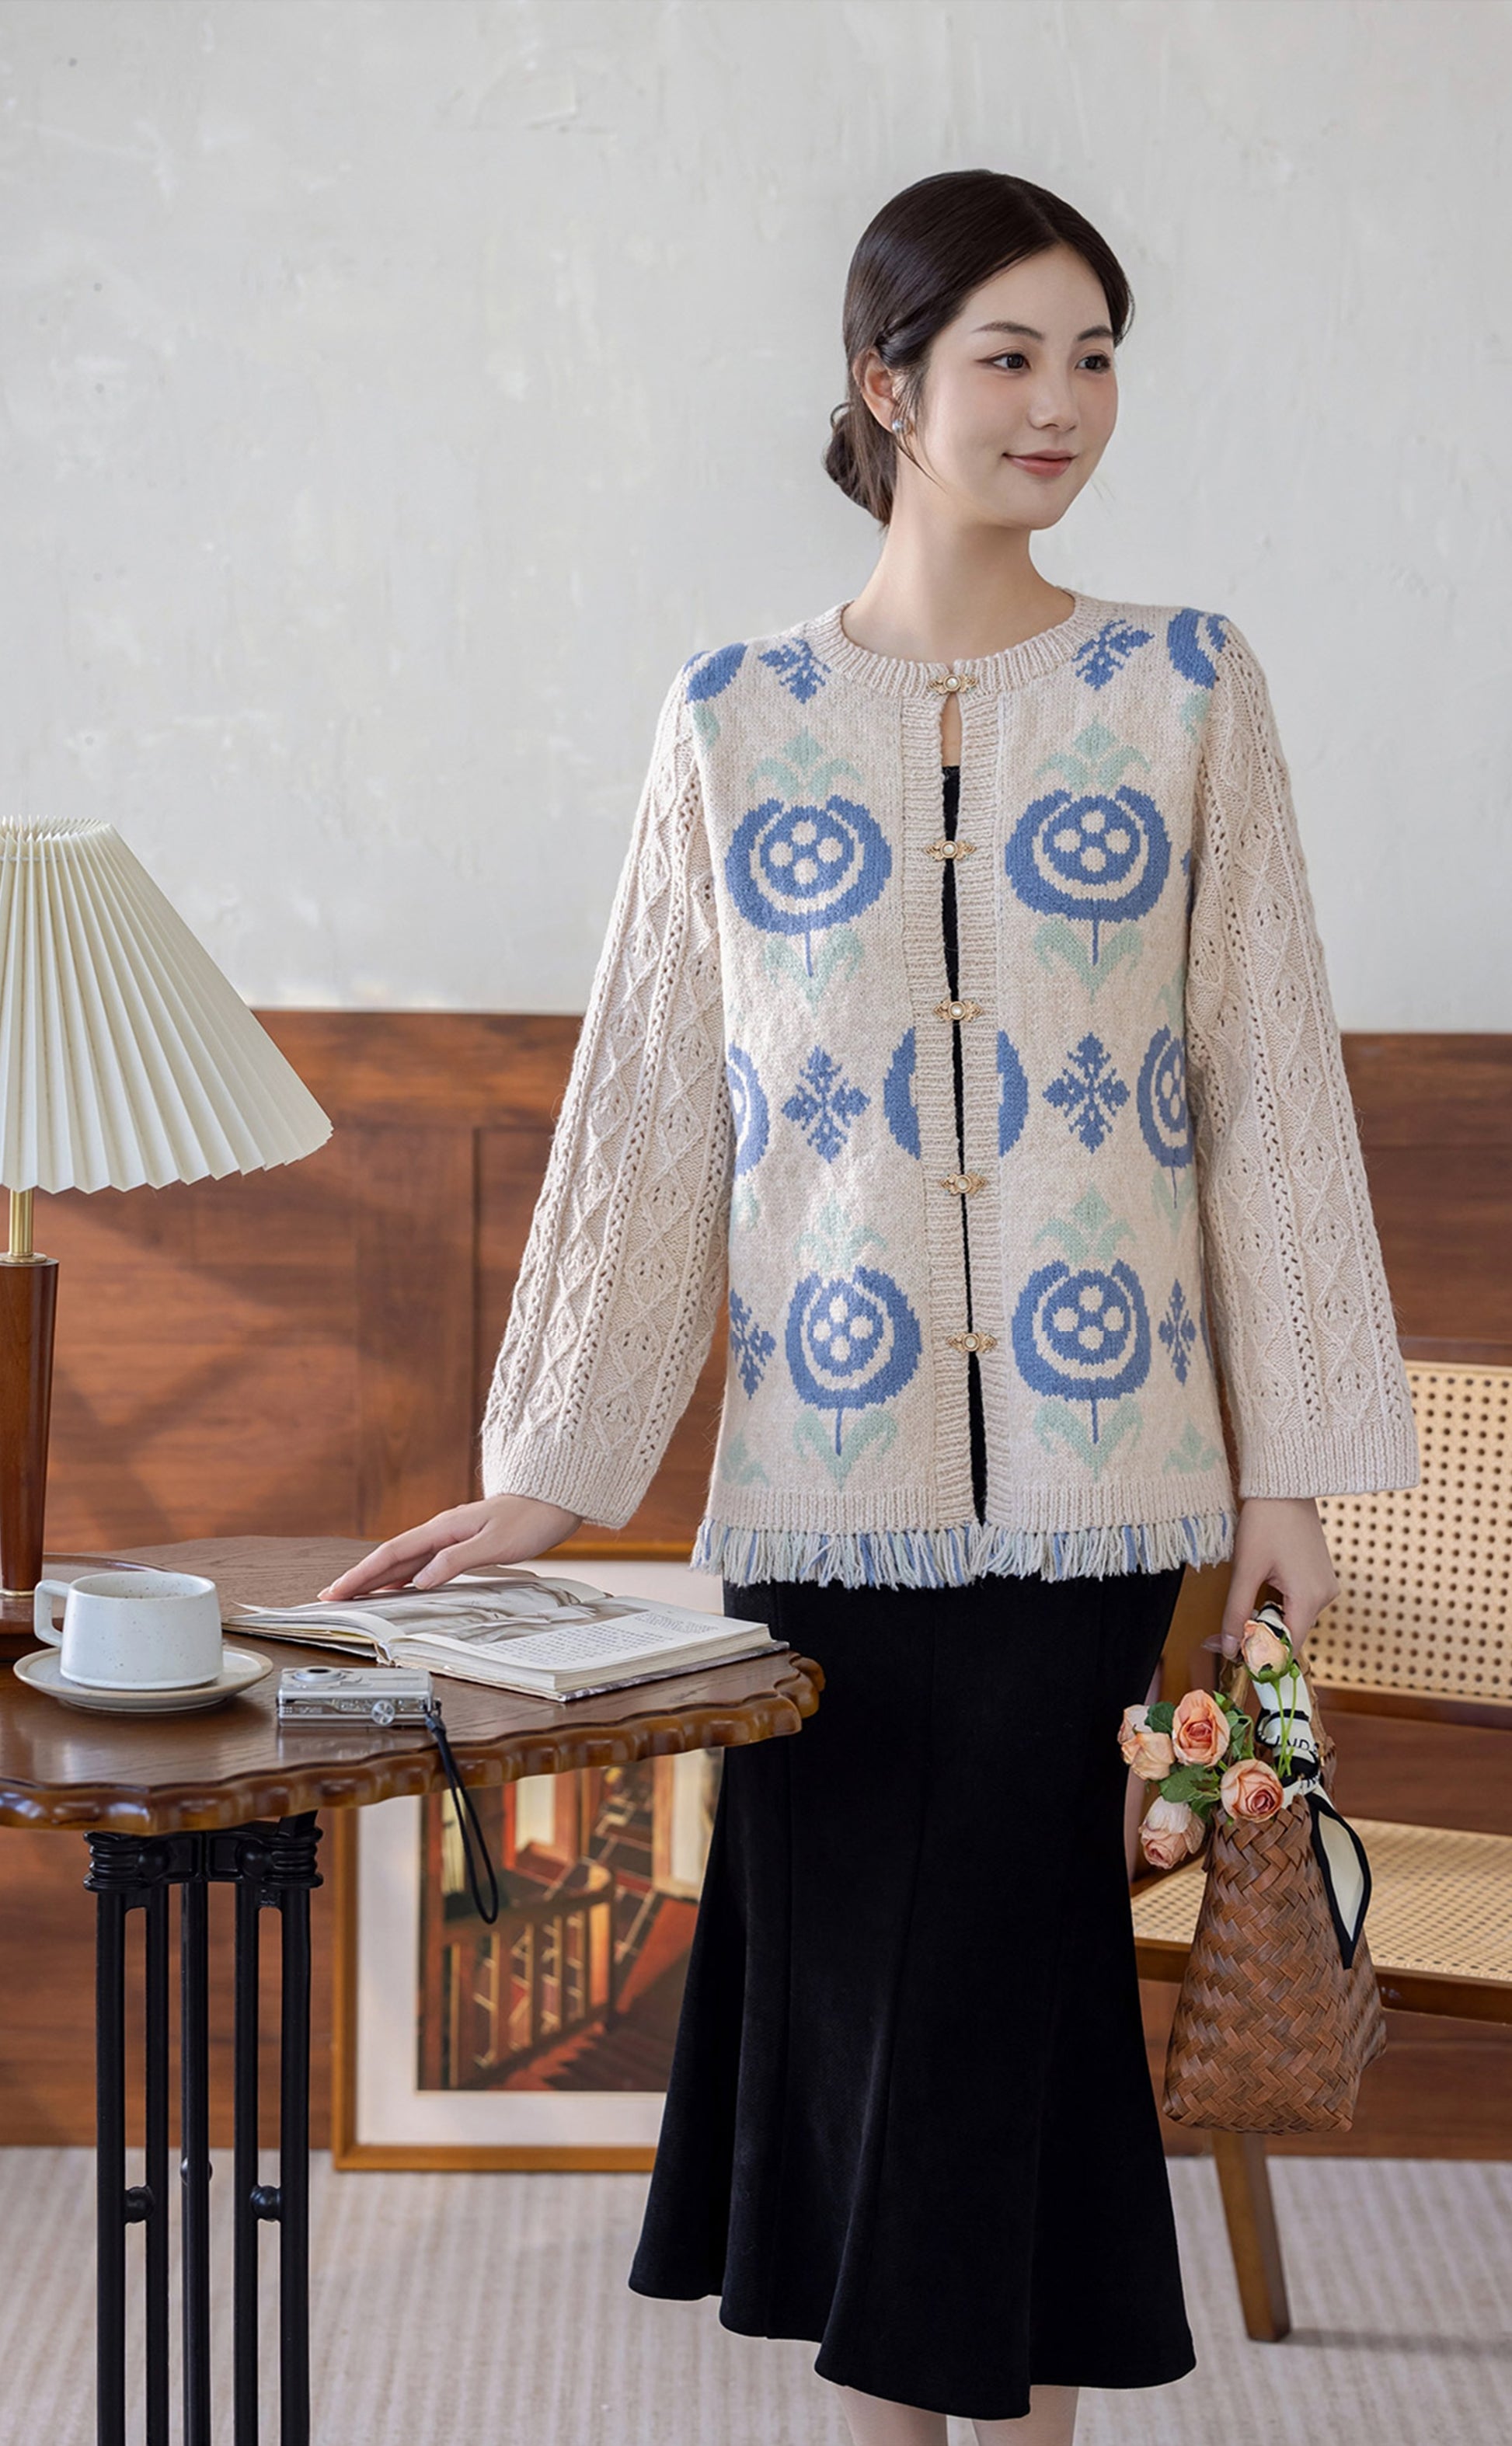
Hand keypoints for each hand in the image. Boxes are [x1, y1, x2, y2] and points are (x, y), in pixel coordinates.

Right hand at [314, 1494, 584, 1601]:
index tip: (337, 1591)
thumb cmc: (530, 1520)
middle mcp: (441, 1530)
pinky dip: (404, 1577)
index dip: (361, 1574)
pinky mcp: (461, 1542)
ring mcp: (450, 1535)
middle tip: (332, 1598)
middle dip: (359, 1578)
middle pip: (391, 1557)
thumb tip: (420, 1580)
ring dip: (378, 1578)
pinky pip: (423, 1562)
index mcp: (443, 1528)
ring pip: (405, 1560)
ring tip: (355, 1596)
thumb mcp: (495, 1543)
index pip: (391, 1553)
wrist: (554, 1500)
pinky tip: (398, 1588)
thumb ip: (456, 1560)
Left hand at [1207, 1495, 1339, 1662]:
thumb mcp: (1246, 1569)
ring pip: (1293, 1618)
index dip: (1263, 1658)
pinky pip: (1299, 1602)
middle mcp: (1324, 1595)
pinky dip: (1278, 1604)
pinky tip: (1263, 1587)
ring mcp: (1325, 1585)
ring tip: (1245, 1603)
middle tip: (1228, 1634)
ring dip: (1268, 1618)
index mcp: (1309, 1598)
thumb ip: (1236, 1612)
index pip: (1289, 1647)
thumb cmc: (1265, 1521)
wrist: (1284, 1485)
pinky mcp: (1320, 1575)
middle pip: (1291, 1633)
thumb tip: (1230, 1649)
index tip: (1236, 1660)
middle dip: (1260, 1636)